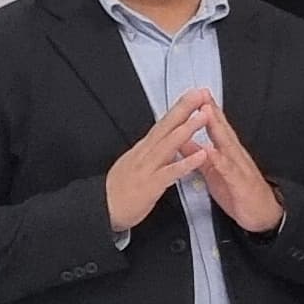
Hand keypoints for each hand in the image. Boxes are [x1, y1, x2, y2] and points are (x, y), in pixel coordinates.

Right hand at [106, 92, 219, 230]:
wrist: (100, 209)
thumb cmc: (117, 192)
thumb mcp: (134, 164)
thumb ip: (149, 153)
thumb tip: (161, 141)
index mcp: (143, 149)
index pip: (163, 124)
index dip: (178, 108)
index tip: (192, 95)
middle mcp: (145, 154)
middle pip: (167, 127)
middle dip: (184, 108)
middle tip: (200, 93)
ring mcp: (148, 168)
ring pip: (169, 144)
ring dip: (187, 129)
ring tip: (203, 116)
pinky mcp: (151, 185)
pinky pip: (171, 172)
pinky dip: (186, 163)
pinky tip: (200, 155)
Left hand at [191, 99, 288, 234]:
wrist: (263, 214)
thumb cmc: (237, 193)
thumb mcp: (212, 172)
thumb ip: (198, 155)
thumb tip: (183, 140)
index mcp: (226, 152)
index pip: (216, 127)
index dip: (205, 110)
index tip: (195, 94)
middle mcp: (234, 155)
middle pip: (221, 128)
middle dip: (211, 110)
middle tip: (201, 93)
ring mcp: (238, 167)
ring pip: (226, 144)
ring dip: (216, 127)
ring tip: (205, 113)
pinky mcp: (240, 183)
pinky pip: (228, 170)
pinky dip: (220, 160)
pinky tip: (211, 151)